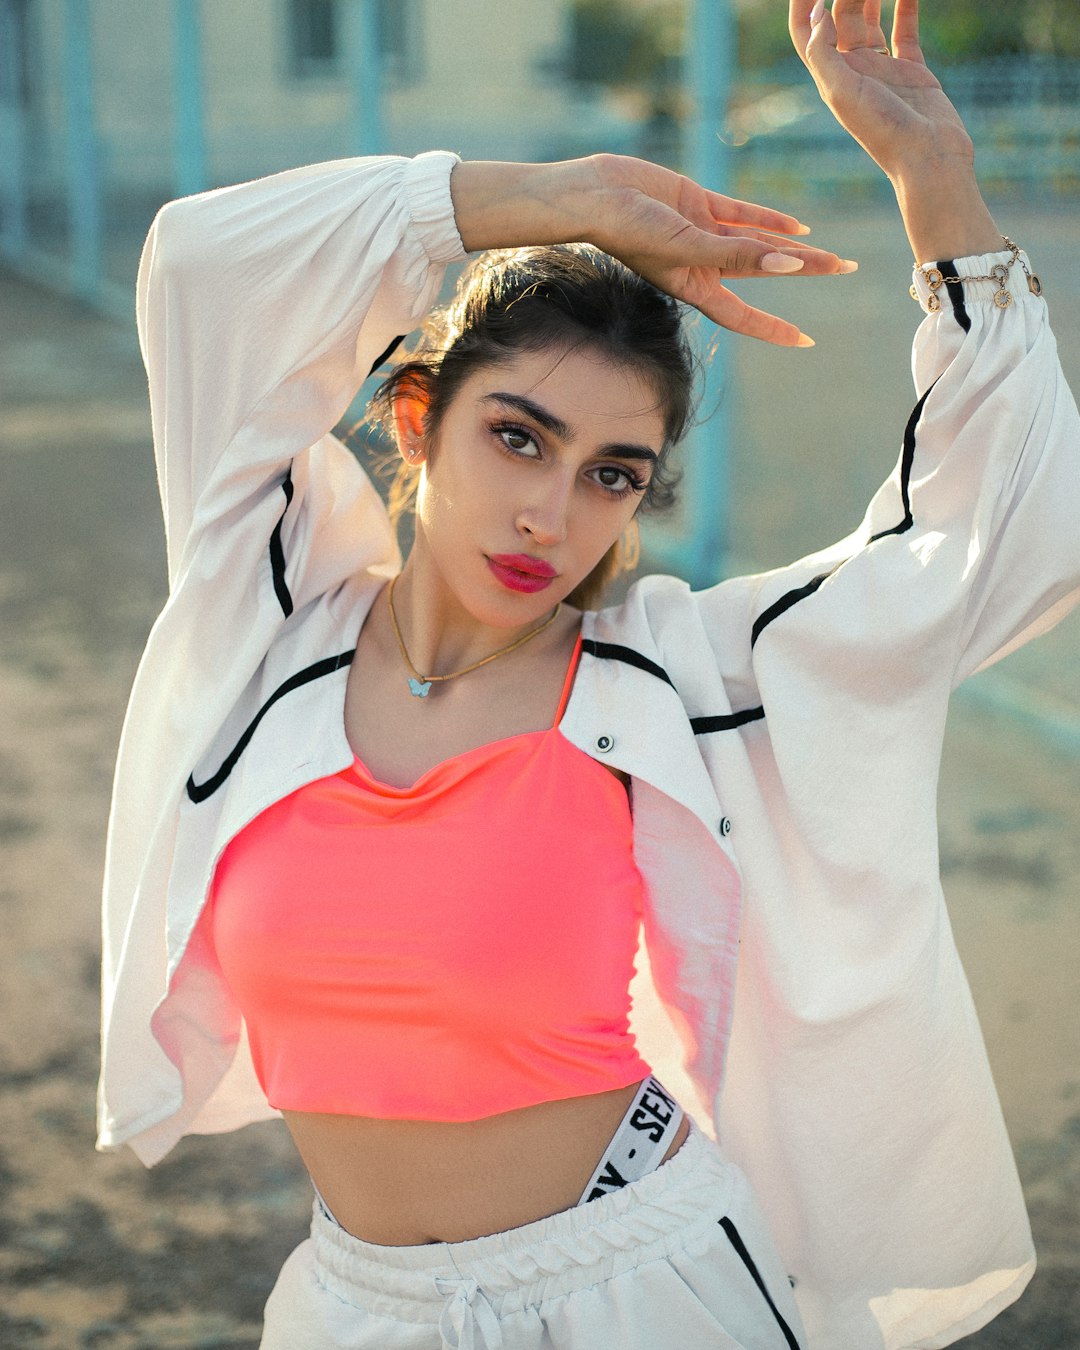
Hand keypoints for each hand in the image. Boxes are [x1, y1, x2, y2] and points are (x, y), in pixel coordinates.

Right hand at [451, 156, 857, 348]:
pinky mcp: (699, 203)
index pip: (746, 316)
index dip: (776, 329)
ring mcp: (704, 233)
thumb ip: (738, 254)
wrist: (594, 194)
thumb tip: (789, 261)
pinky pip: (742, 214)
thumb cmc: (628, 231)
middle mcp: (704, 264)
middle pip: (766, 272)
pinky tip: (797, 227)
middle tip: (848, 269)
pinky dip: (769, 220)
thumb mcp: (687, 246)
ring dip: (793, 246)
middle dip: (807, 272)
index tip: (806, 340)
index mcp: (696, 286)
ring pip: (759, 242)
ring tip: (830, 253)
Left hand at [788, 0, 1002, 260]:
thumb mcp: (842, 93)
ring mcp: (883, 70)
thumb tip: (817, 11)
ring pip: (871, 18)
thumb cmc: (883, 132)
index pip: (807, 33)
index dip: (802, 4)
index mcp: (831, 78)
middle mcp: (853, 72)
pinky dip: (906, 5)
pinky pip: (905, 30)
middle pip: (840, 17)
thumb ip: (824, 52)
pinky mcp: (912, 71)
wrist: (929, 158)